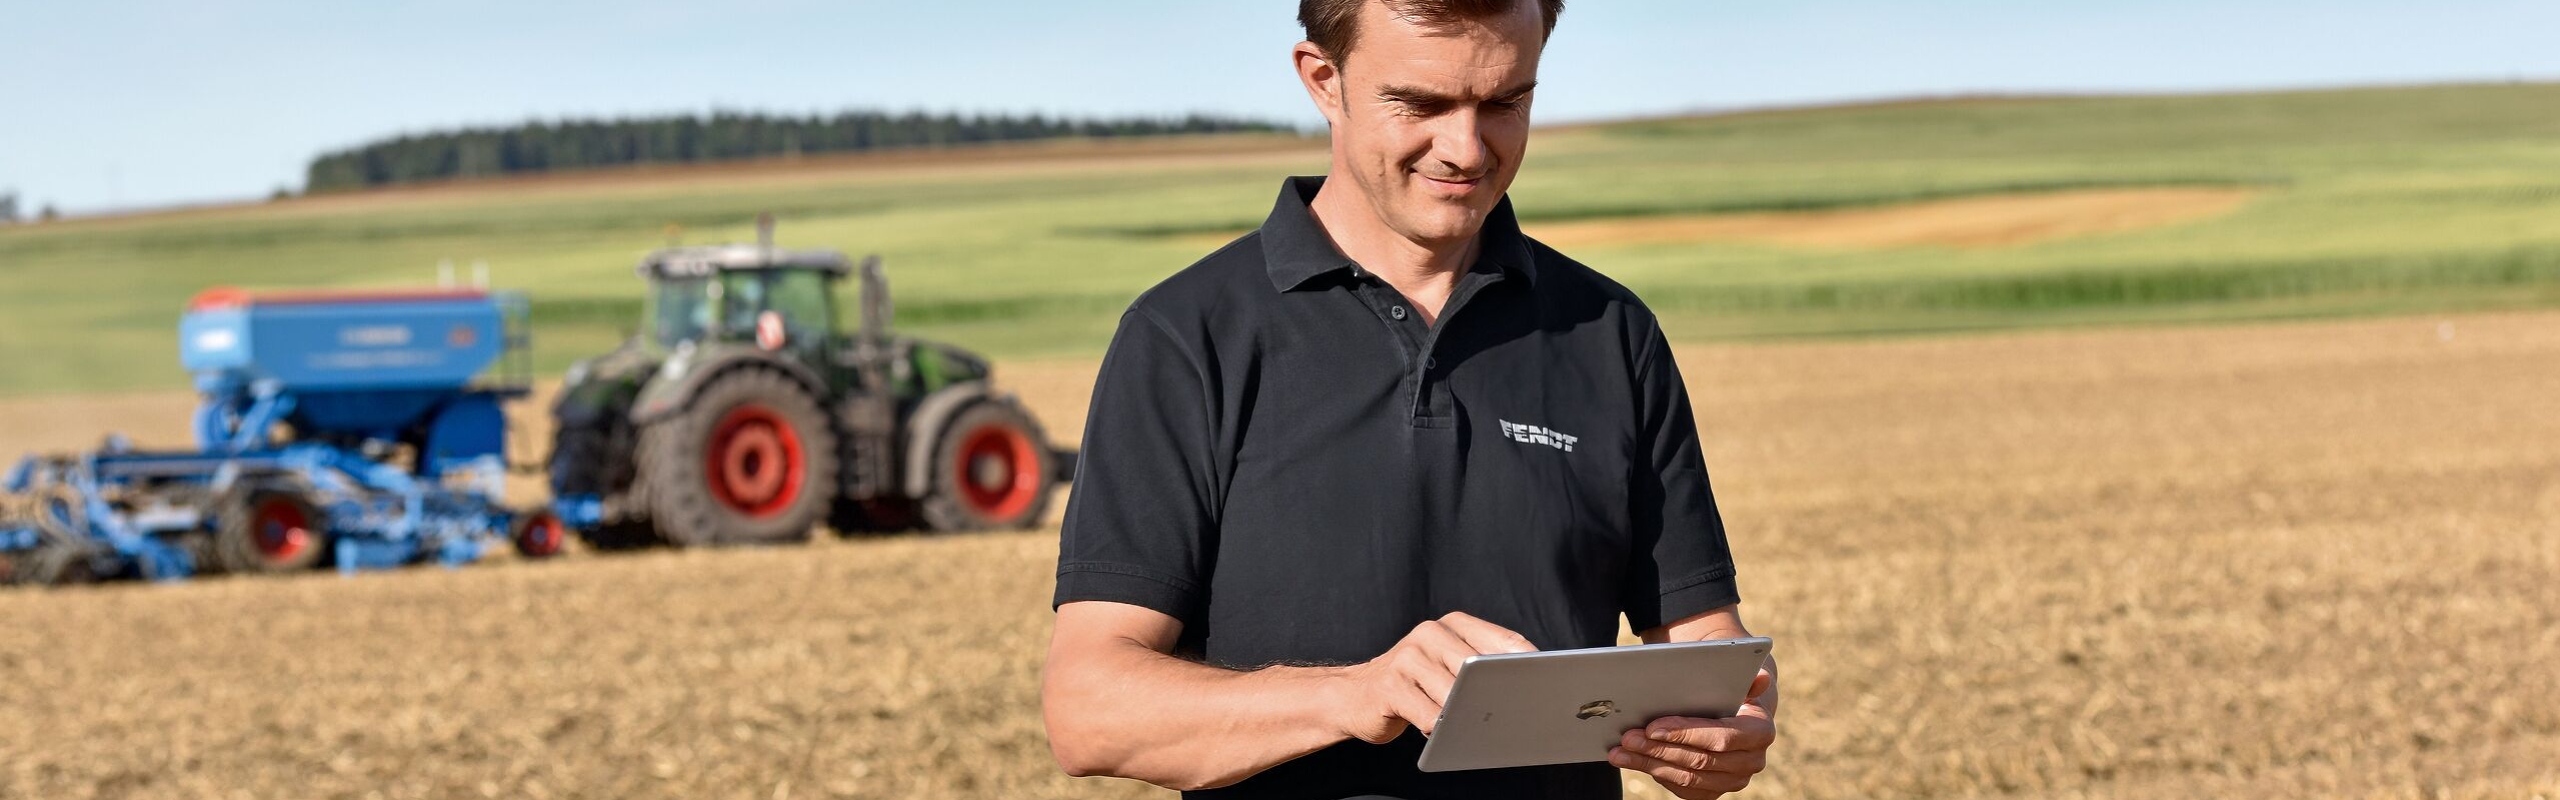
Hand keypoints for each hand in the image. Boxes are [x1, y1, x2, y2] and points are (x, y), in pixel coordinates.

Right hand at [1332, 612, 1535, 742]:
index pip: (1504, 641)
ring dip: (1465, 716)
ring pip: (1456, 695)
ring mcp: (1408, 658)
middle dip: (1498, 694)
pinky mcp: (1391, 686)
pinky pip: (1430, 716)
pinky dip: (1440, 729)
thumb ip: (1478, 669)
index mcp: (1451, 625)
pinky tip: (1438, 731)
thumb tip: (1525, 688)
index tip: (1550, 686)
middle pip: (1481, 668)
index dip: (1530, 665)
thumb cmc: (1413, 686)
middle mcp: (1429, 634)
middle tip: (1515, 714)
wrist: (1354, 697)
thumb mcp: (1446, 666)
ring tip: (1466, 725)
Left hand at [1610, 658, 1777, 797]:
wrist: (1736, 717)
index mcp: (1760, 732)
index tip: (1652, 727)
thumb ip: (1747, 680)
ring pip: (1687, 777)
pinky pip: (1683, 788)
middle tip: (1627, 737)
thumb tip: (1761, 676)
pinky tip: (1633, 760)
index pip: (1720, 737)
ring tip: (1620, 750)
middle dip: (1659, 748)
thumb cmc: (1732, 694)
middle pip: (1699, 760)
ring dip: (1650, 763)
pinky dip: (1655, 773)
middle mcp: (1752, 762)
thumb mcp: (1739, 682)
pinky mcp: (1714, 791)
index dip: (1685, 733)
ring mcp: (1733, 780)